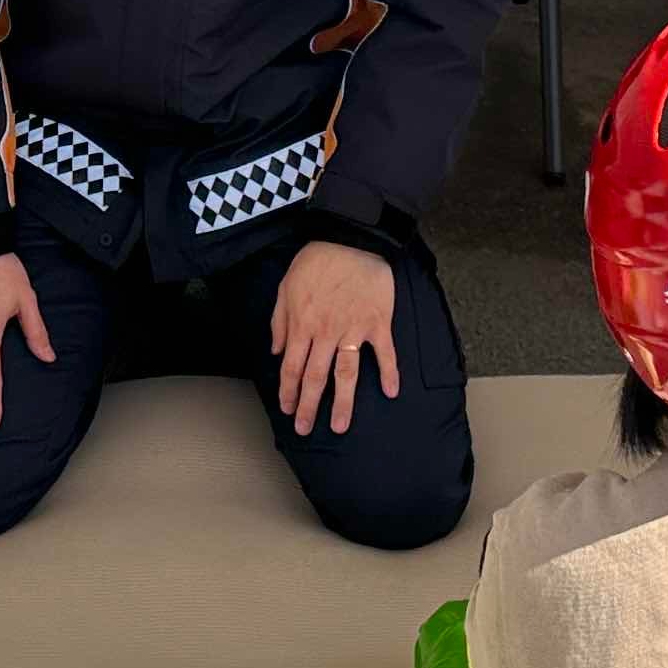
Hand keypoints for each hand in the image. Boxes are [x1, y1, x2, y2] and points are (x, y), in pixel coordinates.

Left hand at [270, 240, 400, 435]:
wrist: (351, 237)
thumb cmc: (316, 260)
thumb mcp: (286, 286)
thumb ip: (279, 321)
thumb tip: (275, 351)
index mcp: (302, 324)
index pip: (291, 367)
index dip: (288, 392)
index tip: (287, 410)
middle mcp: (326, 333)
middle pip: (315, 377)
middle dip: (308, 407)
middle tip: (305, 430)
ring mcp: (354, 329)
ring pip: (346, 373)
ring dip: (342, 402)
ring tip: (340, 426)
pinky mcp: (378, 322)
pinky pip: (385, 352)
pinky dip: (389, 372)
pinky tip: (391, 392)